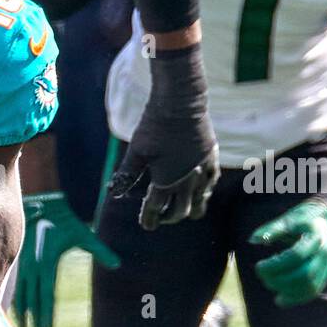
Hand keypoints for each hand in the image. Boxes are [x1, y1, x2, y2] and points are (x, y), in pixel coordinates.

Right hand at [12, 192, 119, 326]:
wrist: (39, 204)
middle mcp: (33, 267)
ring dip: (22, 314)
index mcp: (47, 263)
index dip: (46, 314)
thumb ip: (99, 251)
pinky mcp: (19, 261)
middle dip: (35, 320)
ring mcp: (24, 265)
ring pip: (21, 295)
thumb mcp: (82, 234)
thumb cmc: (62, 220)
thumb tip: (117, 264)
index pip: (46, 295)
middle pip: (33, 300)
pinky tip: (14, 311)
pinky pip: (15, 286)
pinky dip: (14, 300)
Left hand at [110, 43, 219, 229]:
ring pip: (200, 200)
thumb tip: (113, 192)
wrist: (181, 101)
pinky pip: (212, 181)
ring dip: (191, 209)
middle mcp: (186, 180)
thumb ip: (126, 174)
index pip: (156, 208)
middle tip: (161, 217)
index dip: (150, 218)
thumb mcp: (136, 151)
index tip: (147, 225)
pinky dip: (205, 191)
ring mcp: (202, 169)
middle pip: (180, 210)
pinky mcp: (212, 156)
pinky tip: (202, 191)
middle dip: (169, 217)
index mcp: (166, 181)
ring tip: (186, 212)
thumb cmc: (155, 125)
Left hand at [251, 200, 326, 306]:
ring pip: (310, 286)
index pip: (296, 255)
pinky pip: (313, 292)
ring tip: (270, 283)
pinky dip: (295, 298)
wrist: (324, 220)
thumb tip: (253, 240)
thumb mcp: (287, 219)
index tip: (259, 266)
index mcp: (316, 236)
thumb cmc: (302, 219)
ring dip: (287, 290)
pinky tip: (279, 299)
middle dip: (280, 280)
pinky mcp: (325, 275)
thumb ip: (272, 229)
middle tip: (263, 276)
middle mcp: (325, 252)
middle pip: (305, 274)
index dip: (276, 265)